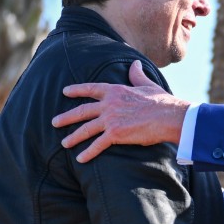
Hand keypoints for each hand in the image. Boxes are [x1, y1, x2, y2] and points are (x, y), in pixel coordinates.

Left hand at [52, 60, 189, 162]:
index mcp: (116, 90)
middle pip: (82, 111)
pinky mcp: (115, 134)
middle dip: (66, 117)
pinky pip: (97, 145)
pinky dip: (88, 153)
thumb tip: (135, 64)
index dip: (77, 90)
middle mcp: (109, 104)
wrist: (169, 116)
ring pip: (86, 129)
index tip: (65, 91)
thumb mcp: (148, 84)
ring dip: (73, 137)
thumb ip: (137, 75)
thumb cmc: (162, 101)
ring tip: (63, 143)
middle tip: (54, 122)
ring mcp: (110, 119)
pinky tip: (80, 159)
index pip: (91, 89)